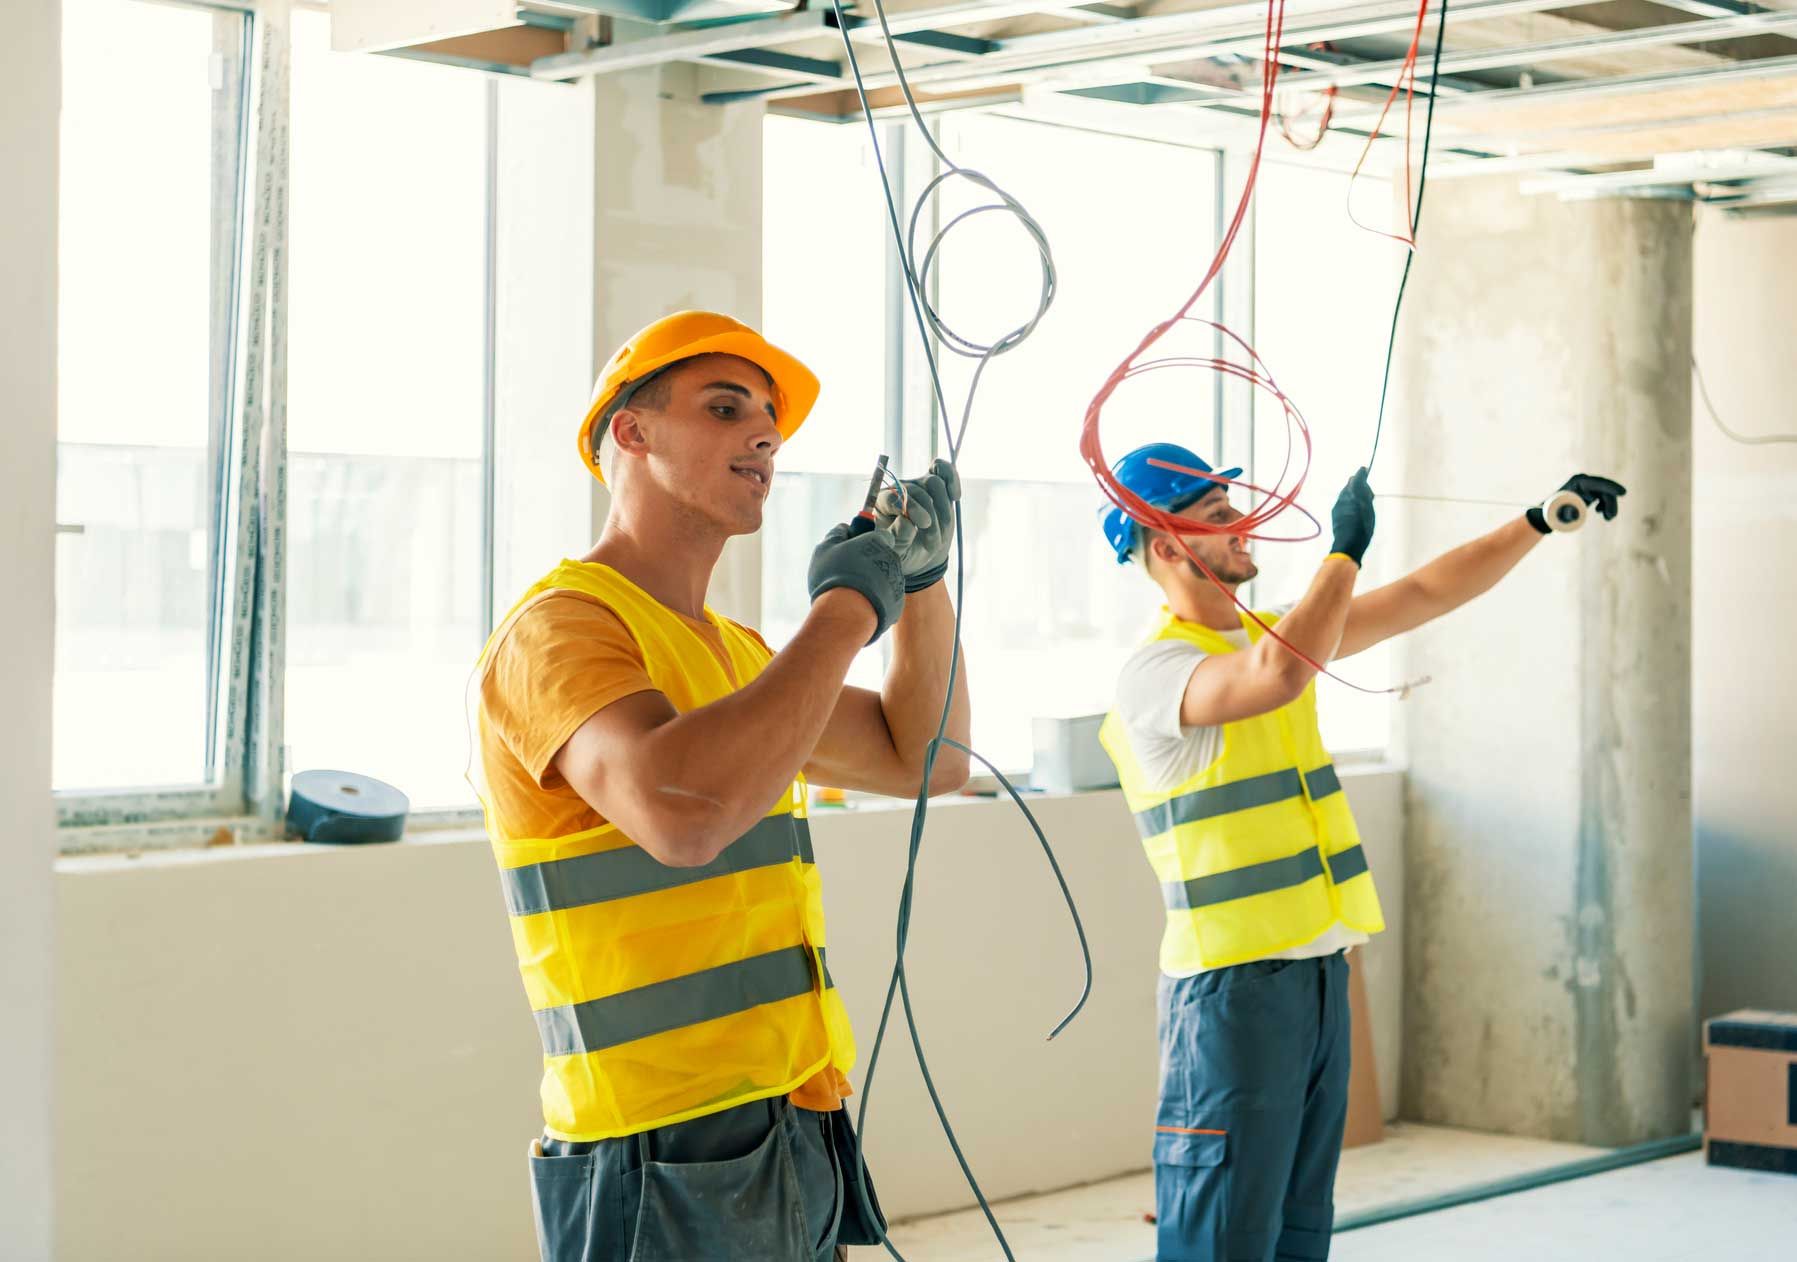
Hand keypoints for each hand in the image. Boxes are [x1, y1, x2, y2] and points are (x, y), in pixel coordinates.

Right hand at [808, 521, 906, 643]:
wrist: (847, 614)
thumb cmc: (834, 576)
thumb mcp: (825, 548)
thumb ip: (836, 534)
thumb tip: (844, 528)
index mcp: (878, 541)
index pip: (879, 535)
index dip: (864, 541)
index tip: (850, 550)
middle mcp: (892, 560)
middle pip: (880, 559)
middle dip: (867, 565)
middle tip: (846, 574)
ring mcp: (897, 584)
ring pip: (883, 580)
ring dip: (871, 584)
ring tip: (851, 595)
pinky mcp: (897, 606)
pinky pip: (884, 601)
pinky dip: (874, 603)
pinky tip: (859, 607)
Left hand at [875, 458, 961, 591]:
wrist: (918, 553)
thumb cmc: (901, 552)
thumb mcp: (894, 552)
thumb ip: (897, 537)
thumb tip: (907, 521)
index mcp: (880, 503)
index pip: (893, 495)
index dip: (910, 507)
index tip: (924, 523)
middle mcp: (898, 490)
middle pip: (917, 490)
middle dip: (930, 516)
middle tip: (933, 542)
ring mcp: (918, 485)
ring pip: (933, 483)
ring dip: (943, 510)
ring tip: (941, 536)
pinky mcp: (935, 486)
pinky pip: (943, 470)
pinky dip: (952, 478)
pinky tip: (955, 496)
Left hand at [1329, 467, 1375, 566]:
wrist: (1348, 543)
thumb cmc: (1363, 527)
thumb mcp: (1368, 509)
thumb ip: (1365, 494)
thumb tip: (1363, 483)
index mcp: (1353, 494)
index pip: (1357, 478)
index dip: (1361, 473)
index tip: (1364, 469)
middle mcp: (1343, 497)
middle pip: (1350, 485)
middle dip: (1358, 485)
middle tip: (1367, 491)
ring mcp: (1337, 505)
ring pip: (1345, 493)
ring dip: (1353, 493)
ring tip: (1362, 501)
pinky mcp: (1335, 512)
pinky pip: (1342, 501)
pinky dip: (1349, 500)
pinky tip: (1354, 508)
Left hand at [1527, 473, 1626, 533]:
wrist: (1547, 515)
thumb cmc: (1552, 514)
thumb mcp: (1559, 514)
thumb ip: (1566, 514)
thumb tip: (1572, 515)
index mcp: (1577, 481)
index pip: (1597, 482)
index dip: (1611, 487)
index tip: (1623, 493)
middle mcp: (1583, 480)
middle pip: (1604, 489)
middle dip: (1610, 502)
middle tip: (1610, 517)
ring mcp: (1586, 485)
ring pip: (1605, 493)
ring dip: (1609, 505)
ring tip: (1608, 518)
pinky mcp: (1588, 492)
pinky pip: (1603, 496)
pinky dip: (1605, 504)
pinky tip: (1601, 513)